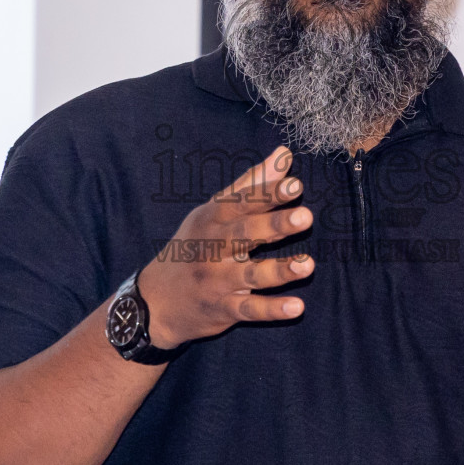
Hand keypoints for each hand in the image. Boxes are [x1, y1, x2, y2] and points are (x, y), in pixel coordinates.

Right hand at [139, 145, 314, 347]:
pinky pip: (249, 310)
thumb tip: (284, 154)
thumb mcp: (213, 212)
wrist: (155, 301)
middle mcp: (212, 248)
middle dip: (274, 225)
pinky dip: (271, 310)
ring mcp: (217, 281)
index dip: (268, 194)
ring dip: (279, 271)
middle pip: (244, 234)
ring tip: (308, 265)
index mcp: (212, 219)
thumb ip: (252, 184)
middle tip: (305, 216)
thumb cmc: (193, 246)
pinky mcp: (223, 309)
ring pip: (250, 274)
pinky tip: (296, 307)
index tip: (295, 184)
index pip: (241, 203)